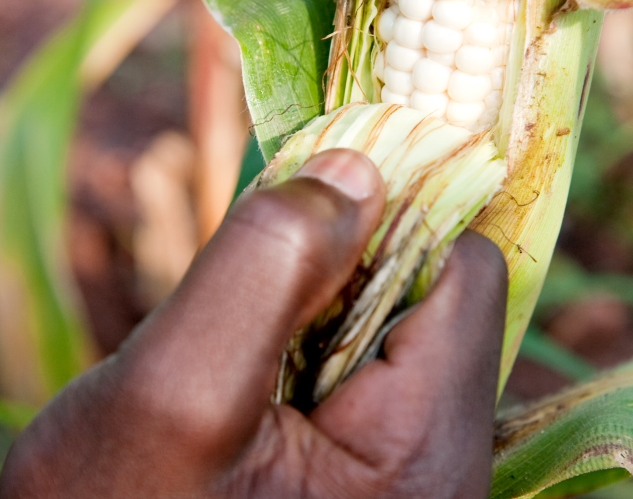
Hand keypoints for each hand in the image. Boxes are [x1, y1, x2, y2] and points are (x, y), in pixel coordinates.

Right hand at [0, 149, 507, 498]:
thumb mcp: (171, 397)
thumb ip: (265, 268)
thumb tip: (356, 165)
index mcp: (430, 457)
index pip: (461, 269)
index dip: (382, 217)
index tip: (298, 218)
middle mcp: (441, 469)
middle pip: (424, 295)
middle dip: (325, 279)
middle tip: (239, 329)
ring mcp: (401, 477)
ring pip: (376, 329)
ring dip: (294, 321)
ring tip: (227, 383)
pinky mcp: (360, 478)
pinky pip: (344, 375)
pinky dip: (286, 362)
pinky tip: (234, 410)